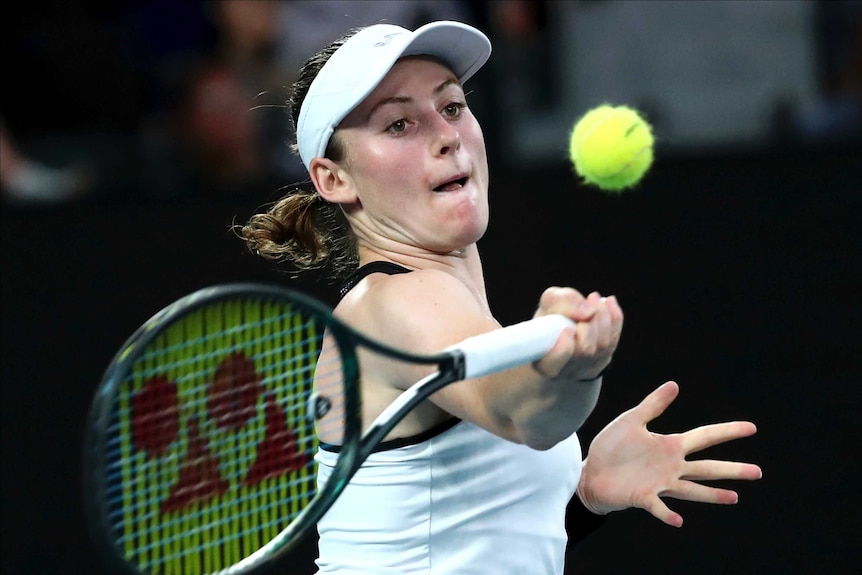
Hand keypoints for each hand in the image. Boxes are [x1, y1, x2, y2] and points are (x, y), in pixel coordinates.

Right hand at [533, 288, 622, 380]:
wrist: (559, 326)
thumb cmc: (550, 316)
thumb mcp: (547, 304)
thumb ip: (559, 301)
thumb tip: (588, 312)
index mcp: (542, 361)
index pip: (553, 365)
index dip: (563, 350)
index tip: (567, 330)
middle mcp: (564, 370)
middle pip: (584, 351)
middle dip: (590, 323)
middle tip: (588, 300)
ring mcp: (585, 368)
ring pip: (601, 346)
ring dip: (602, 317)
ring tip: (594, 298)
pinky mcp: (601, 360)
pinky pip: (613, 341)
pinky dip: (614, 318)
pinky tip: (608, 302)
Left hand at [577, 381, 761, 526]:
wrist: (590, 472)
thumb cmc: (611, 448)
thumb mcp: (631, 421)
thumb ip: (652, 405)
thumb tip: (675, 384)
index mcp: (670, 446)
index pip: (705, 436)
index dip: (727, 432)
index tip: (751, 428)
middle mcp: (671, 467)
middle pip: (707, 467)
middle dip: (732, 469)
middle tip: (758, 472)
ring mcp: (659, 484)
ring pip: (692, 490)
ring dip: (712, 494)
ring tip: (734, 497)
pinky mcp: (643, 497)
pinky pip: (658, 507)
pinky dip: (668, 514)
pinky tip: (679, 520)